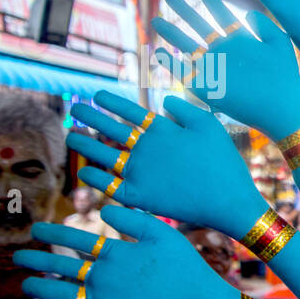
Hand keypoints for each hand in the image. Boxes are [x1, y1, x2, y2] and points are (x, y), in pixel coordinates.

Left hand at [17, 205, 238, 298]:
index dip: (51, 233)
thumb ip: (133, 218)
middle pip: (59, 266)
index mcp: (115, 253)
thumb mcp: (165, 234)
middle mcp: (103, 279)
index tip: (36, 230)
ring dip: (39, 289)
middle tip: (18, 257)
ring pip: (59, 296)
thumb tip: (102, 207)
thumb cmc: (187, 268)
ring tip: (28, 285)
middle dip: (35, 260)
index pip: (72, 238)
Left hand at [68, 91, 265, 233]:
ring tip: (72, 137)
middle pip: (110, 128)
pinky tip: (85, 172)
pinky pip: (107, 184)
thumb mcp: (211, 127)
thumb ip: (186, 110)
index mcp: (162, 129)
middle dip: (89, 116)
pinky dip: (94, 177)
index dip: (110, 101)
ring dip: (84, 144)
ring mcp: (139, 172)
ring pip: (102, 154)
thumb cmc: (224, 164)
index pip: (129, 110)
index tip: (96, 95)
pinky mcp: (137, 196)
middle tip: (74, 110)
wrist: (227, 202)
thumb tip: (164, 103)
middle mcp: (145, 148)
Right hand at [154, 0, 299, 139]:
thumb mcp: (280, 46)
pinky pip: (186, 74)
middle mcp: (225, 52)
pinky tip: (160, 52)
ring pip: (189, 47)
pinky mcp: (208, 88)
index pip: (221, 15)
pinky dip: (172, 65)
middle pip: (200, 26)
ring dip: (172, 34)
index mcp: (241, 41)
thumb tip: (249, 13)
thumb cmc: (287, 80)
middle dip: (184, 10)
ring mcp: (216, 69)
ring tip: (156, 19)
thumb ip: (266, 26)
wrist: (285, 112)